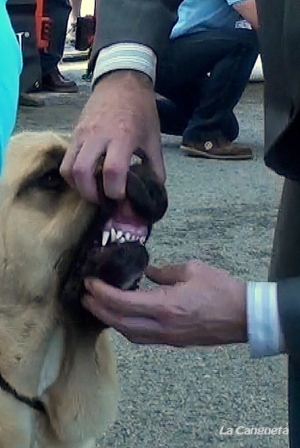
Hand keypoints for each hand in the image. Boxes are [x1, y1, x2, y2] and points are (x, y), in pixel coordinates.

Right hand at [60, 71, 164, 202]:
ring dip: (78, 187)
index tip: (122, 197)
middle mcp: (98, 136)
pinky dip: (73, 176)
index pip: (112, 171)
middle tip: (104, 200)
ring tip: (93, 191)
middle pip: (82, 172)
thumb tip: (153, 193)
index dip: (116, 191)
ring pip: (68, 169)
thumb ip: (154, 168)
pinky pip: (65, 161)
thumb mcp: (153, 140)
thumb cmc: (141, 111)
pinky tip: (87, 178)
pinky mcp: (73, 134)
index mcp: (122, 136)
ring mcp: (82, 134)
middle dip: (91, 194)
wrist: (121, 82)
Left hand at [83, 260, 246, 345]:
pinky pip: (142, 338)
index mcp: (164, 306)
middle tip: (84, 296)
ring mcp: (167, 338)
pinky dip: (126, 328)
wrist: (243, 316)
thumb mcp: (191, 270)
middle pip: (119, 322)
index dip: (101, 294)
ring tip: (97, 307)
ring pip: (129, 334)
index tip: (89, 283)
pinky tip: (122, 318)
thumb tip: (148, 272)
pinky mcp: (173, 341)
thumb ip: (164, 272)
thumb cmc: (220, 290)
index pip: (122, 302)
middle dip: (98, 310)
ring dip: (110, 320)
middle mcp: (161, 326)